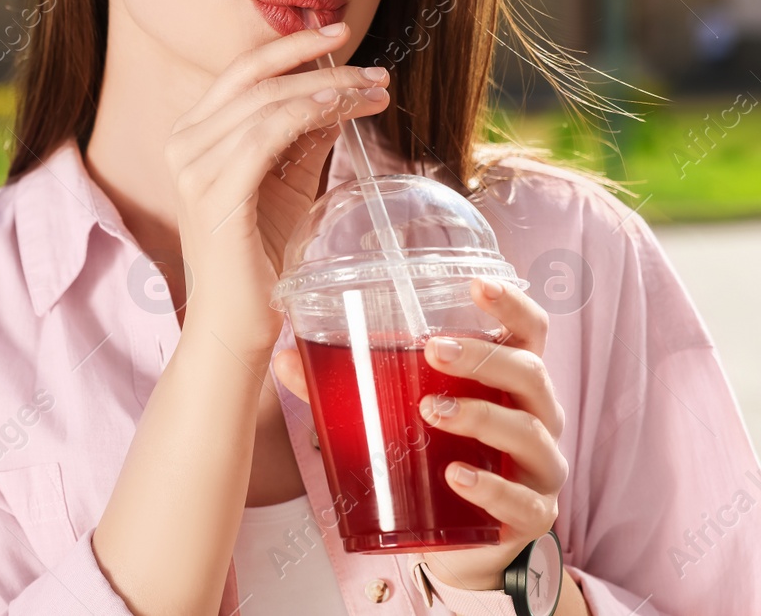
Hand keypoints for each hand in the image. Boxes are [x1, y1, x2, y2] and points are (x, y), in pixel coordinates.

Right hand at [164, 21, 389, 350]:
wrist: (237, 321)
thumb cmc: (261, 256)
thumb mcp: (288, 181)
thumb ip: (305, 136)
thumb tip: (341, 93)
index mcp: (194, 135)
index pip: (242, 72)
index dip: (290, 47)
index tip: (339, 34)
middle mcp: (184, 144)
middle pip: (252, 77)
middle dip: (313, 60)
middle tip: (368, 62)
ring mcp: (193, 169)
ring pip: (264, 102)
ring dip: (325, 88)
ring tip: (372, 90)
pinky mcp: (214, 194)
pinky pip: (263, 136)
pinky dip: (304, 113)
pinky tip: (339, 108)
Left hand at [273, 277, 568, 591]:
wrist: (454, 542)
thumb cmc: (433, 458)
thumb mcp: (396, 415)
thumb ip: (346, 387)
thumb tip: (285, 360)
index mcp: (509, 381)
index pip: (528, 333)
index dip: (511, 303)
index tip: (476, 283)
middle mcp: (537, 418)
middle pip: (530, 374)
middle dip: (483, 357)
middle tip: (432, 348)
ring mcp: (539, 470)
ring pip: (529, 433)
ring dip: (479, 416)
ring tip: (429, 411)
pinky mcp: (532, 518)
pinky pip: (523, 502)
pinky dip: (491, 488)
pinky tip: (457, 476)